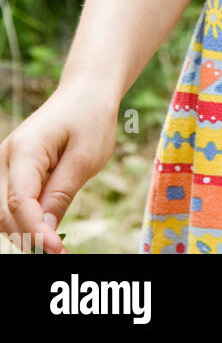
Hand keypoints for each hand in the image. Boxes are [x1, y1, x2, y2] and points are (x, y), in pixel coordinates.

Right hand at [0, 80, 118, 253]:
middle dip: (26, 236)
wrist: (87, 91)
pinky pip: (11, 202)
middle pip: (3, 212)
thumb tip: (45, 232)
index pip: (19, 201)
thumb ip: (61, 194)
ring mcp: (6, 164)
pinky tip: (48, 230)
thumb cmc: (90, 119)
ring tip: (56, 244)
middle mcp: (6, 157)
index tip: (56, 249)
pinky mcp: (14, 171)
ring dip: (24, 230)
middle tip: (59, 251)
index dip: (35, 231)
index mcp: (24, 150)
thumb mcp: (85, 158)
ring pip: (2, 212)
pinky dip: (26, 219)